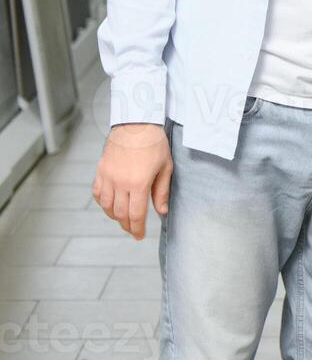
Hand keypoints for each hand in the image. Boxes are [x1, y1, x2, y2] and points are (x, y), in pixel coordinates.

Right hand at [92, 123, 171, 239]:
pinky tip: (110, 204)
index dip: (137, 228)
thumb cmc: (155, 143)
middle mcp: (120, 183)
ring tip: (123, 218)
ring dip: (114, 215)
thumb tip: (161, 211)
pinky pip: (97, 193)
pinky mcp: (100, 170)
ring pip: (106, 206)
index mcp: (138, 183)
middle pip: (120, 213)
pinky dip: (102, 202)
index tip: (139, 236)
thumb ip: (161, 191)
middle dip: (126, 225)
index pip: (135, 214)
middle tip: (132, 230)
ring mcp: (108, 176)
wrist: (136, 123)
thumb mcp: (165, 167)